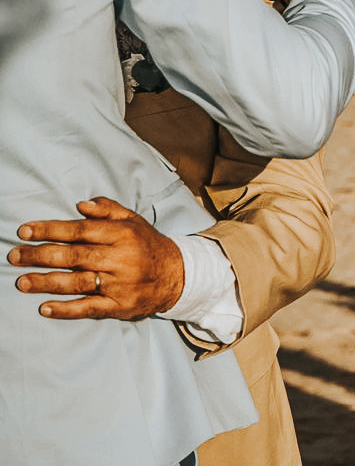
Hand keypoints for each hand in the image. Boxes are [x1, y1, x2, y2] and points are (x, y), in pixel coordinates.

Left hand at [7, 198, 183, 320]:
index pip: (81, 230)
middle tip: (14, 255)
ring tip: (22, 281)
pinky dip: (66, 310)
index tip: (25, 231)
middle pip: (74, 256)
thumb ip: (108, 210)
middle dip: (40, 255)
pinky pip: (89, 308)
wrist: (178, 276)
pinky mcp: (120, 306)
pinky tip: (45, 308)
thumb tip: (81, 205)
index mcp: (123, 235)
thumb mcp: (134, 220)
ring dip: (47, 282)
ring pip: (78, 283)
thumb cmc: (148, 245)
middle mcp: (121, 259)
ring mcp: (120, 284)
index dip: (51, 230)